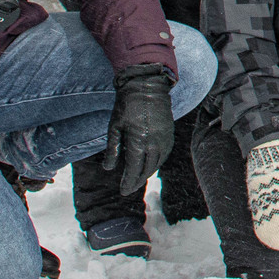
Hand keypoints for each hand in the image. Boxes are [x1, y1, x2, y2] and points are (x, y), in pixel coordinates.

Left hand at [98, 64, 175, 196]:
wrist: (148, 87)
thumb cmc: (127, 106)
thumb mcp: (114, 127)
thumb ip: (113, 149)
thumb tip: (109, 169)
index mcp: (138, 141)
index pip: (134, 169)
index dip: (128, 182)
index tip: (123, 191)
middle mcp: (154, 142)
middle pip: (146, 169)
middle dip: (137, 180)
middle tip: (128, 188)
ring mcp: (164, 138)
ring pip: (157, 164)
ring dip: (147, 173)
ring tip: (138, 179)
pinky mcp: (170, 134)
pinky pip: (164, 155)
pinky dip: (157, 163)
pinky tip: (150, 165)